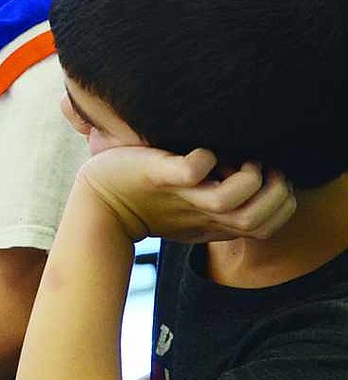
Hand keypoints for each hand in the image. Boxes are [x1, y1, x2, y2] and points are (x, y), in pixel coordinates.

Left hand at [79, 146, 294, 242]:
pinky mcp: (158, 177)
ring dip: (247, 179)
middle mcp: (201, 214)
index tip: (272, 179)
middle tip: (263, 168)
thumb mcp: (188, 208)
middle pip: (257, 222)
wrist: (98, 202)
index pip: (266, 228)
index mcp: (212, 224)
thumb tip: (249, 176)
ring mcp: (180, 196)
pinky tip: (200, 152)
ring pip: (232, 204)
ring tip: (239, 159)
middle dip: (273, 194)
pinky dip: (204, 158)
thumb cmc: (145, 200)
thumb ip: (217, 199)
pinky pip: (191, 171)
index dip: (281, 204)